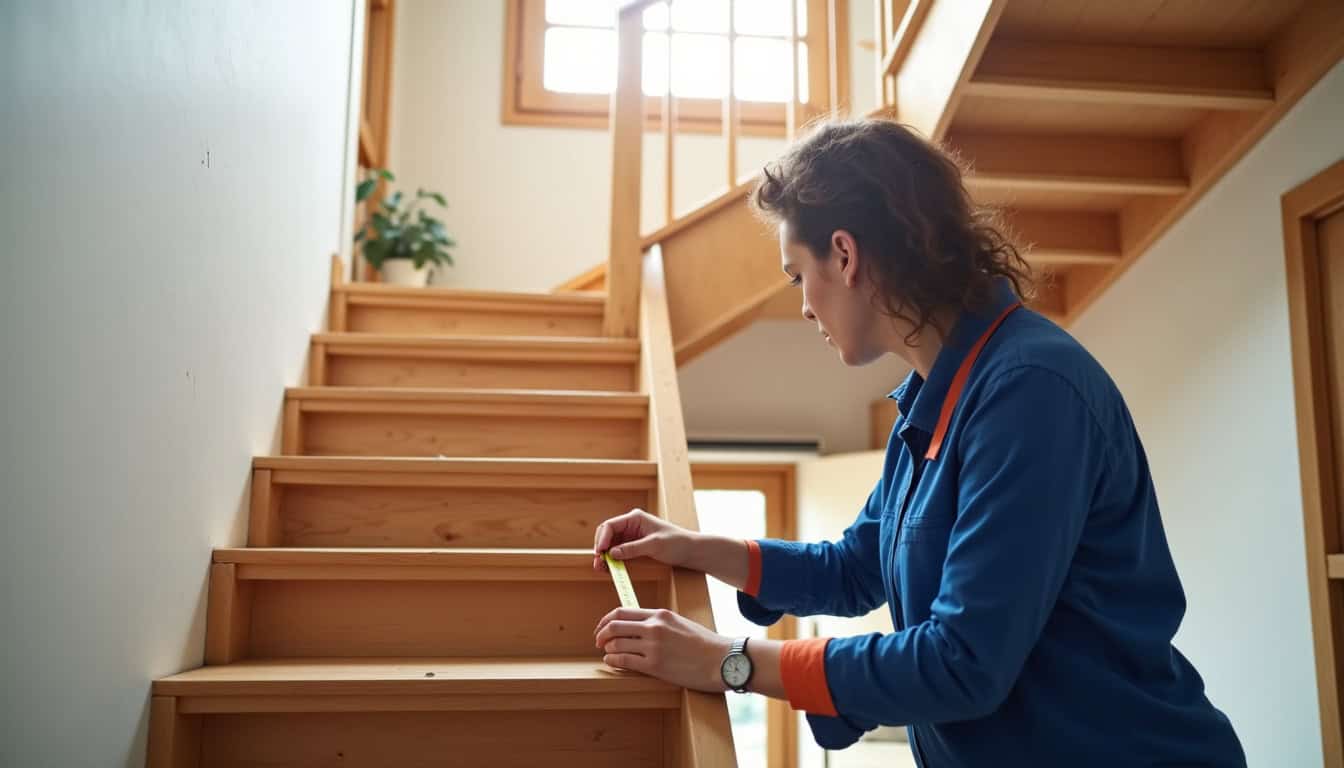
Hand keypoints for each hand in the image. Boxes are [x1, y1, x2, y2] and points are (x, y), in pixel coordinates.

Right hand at [592, 508, 698, 572]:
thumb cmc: (676, 543)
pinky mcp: (633, 546)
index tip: (600, 552)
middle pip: (606, 534)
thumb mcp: (654, 545)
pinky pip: (617, 551)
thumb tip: (612, 553)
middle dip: (600, 548)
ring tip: (601, 568)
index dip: (602, 538)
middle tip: (598, 562)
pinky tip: (609, 568)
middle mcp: (630, 525)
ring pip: (610, 544)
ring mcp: (631, 536)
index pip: (610, 525)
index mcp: (635, 518)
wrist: (690, 551)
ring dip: (604, 555)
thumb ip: (632, 548)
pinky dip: (612, 559)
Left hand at [593, 607, 731, 692]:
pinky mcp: (654, 665)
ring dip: (606, 649)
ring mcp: (653, 645)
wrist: (722, 660)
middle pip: (614, 625)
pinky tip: (612, 662)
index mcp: (660, 614)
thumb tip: (639, 628)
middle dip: (601, 634)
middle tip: (598, 641)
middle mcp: (654, 627)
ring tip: (607, 653)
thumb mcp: (680, 623)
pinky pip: (624, 660)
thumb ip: (660, 623)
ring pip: (616, 643)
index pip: (623, 611)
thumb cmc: (705, 645)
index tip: (602, 627)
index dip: (606, 620)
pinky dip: (613, 661)